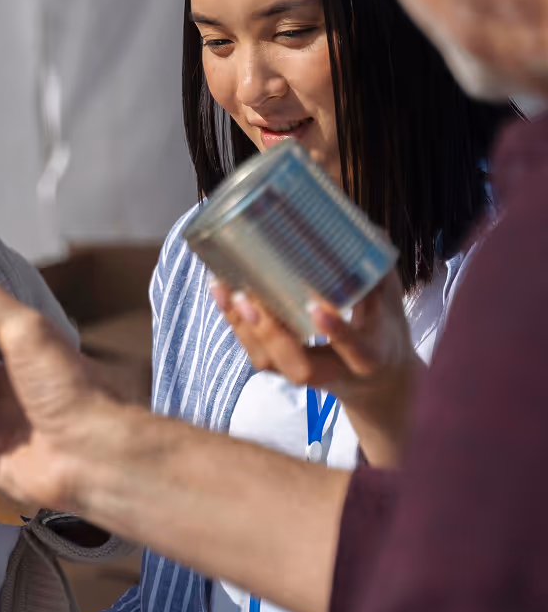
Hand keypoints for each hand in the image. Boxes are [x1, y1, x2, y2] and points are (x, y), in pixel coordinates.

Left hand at [210, 276, 422, 463]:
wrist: (374, 381)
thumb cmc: (382, 334)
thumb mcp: (391, 306)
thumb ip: (380, 274)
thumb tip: (372, 230)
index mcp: (369, 358)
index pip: (354, 349)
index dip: (336, 332)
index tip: (318, 307)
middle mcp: (333, 373)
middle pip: (298, 367)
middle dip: (269, 333)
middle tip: (248, 297)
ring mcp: (302, 373)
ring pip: (267, 360)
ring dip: (241, 324)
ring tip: (222, 287)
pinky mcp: (282, 367)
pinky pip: (255, 350)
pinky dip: (235, 321)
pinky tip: (220, 291)